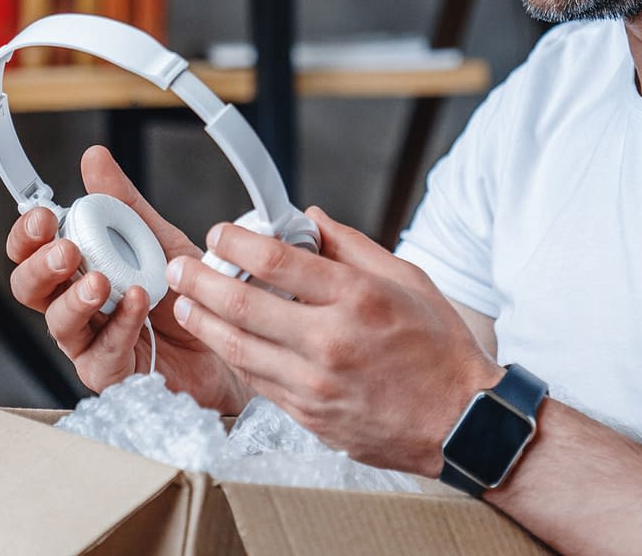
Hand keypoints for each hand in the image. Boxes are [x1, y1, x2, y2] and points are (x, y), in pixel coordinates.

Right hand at [5, 145, 250, 411]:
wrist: (231, 341)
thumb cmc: (186, 295)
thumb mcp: (158, 239)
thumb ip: (123, 203)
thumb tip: (94, 157)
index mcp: (77, 269)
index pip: (31, 251)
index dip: (28, 234)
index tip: (44, 217)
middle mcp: (75, 304)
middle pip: (29, 288)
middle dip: (41, 266)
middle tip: (66, 250)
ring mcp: (88, 342)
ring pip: (58, 323)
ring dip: (76, 298)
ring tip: (101, 281)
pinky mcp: (110, 373)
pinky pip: (103, 351)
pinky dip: (121, 323)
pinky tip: (139, 301)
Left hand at [164, 205, 502, 475]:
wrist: (461, 424)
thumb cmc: (440, 350)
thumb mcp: (408, 281)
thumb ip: (353, 247)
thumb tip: (311, 218)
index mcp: (357, 299)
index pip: (278, 260)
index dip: (237, 241)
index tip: (220, 233)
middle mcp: (331, 341)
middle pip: (242, 304)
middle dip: (200, 280)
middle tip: (180, 267)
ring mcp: (315, 384)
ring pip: (237, 347)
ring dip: (202, 321)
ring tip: (184, 303)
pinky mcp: (309, 415)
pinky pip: (256, 380)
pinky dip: (233, 355)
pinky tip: (221, 339)